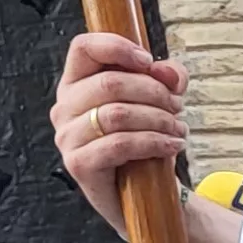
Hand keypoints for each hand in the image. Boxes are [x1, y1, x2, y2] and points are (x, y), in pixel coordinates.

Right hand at [50, 31, 188, 238]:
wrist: (143, 196)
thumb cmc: (144, 141)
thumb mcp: (158, 102)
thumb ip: (167, 78)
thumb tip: (168, 72)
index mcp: (75, 83)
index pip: (83, 48)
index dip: (116, 46)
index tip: (148, 61)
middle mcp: (64, 107)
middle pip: (109, 83)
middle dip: (153, 92)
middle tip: (177, 106)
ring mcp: (67, 137)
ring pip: (117, 114)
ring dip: (157, 118)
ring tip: (178, 128)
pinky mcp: (78, 165)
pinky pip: (119, 145)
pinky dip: (152, 142)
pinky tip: (172, 145)